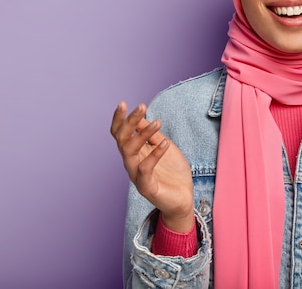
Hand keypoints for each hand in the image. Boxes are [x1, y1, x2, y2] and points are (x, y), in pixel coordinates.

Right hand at [110, 102, 194, 232]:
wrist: (183, 197)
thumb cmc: (171, 171)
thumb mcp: (163, 145)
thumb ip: (151, 134)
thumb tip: (140, 116)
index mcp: (134, 152)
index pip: (120, 134)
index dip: (119, 119)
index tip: (123, 103)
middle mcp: (131, 163)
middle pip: (122, 139)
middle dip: (130, 121)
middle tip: (141, 106)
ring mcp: (137, 175)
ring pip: (129, 152)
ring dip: (142, 134)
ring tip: (158, 122)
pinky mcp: (147, 188)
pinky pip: (145, 170)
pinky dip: (154, 155)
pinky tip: (165, 143)